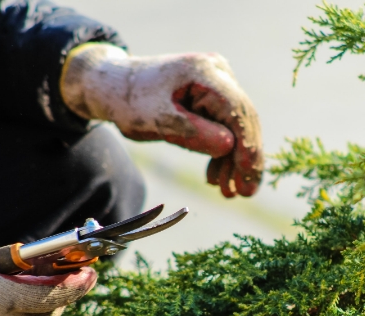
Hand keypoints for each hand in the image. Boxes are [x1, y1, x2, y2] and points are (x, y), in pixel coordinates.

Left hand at [60, 44, 262, 197]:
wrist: (115, 87)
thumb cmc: (131, 101)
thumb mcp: (157, 120)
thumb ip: (192, 132)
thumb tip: (229, 147)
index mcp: (204, 72)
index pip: (237, 110)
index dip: (247, 145)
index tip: (249, 176)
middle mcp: (218, 73)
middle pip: (242, 119)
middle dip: (245, 159)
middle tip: (245, 193)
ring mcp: (217, 84)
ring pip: (236, 127)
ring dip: (233, 161)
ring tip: (228, 192)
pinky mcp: (212, 98)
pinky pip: (225, 127)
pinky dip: (221, 153)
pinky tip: (217, 177)